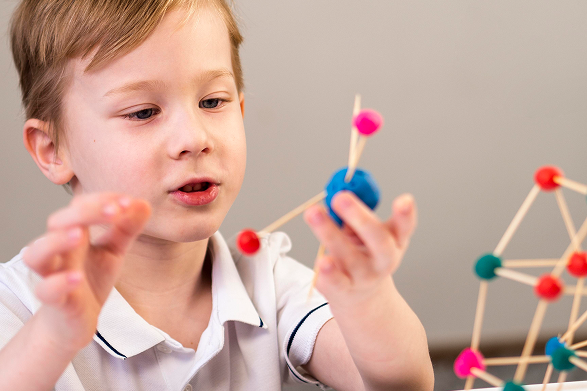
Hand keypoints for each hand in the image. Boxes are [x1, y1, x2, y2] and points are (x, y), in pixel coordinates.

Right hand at [22, 193, 150, 352]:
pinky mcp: (55, 302)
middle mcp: (59, 251)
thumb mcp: (113, 251)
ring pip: (37, 253)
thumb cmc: (90, 280)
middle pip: (57, 222)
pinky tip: (76, 278)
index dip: (101, 200)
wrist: (75, 321)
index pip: (79, 206)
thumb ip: (126, 228)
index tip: (128, 202)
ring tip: (80, 234)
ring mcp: (52, 275)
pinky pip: (45, 290)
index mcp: (74, 234)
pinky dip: (58, 282)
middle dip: (84, 212)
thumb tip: (144, 203)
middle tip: (114, 211)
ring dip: (57, 241)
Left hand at [303, 191, 416, 306]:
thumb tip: (336, 188)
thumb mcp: (363, 233)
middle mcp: (383, 260)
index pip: (403, 227)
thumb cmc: (361, 255)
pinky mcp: (344, 290)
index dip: (405, 215)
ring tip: (314, 213)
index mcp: (393, 241)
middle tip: (340, 197)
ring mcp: (364, 277)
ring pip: (349, 256)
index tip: (404, 200)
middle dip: (360, 217)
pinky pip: (335, 282)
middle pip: (378, 240)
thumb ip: (354, 213)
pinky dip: (328, 272)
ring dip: (330, 233)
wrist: (360, 298)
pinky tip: (323, 262)